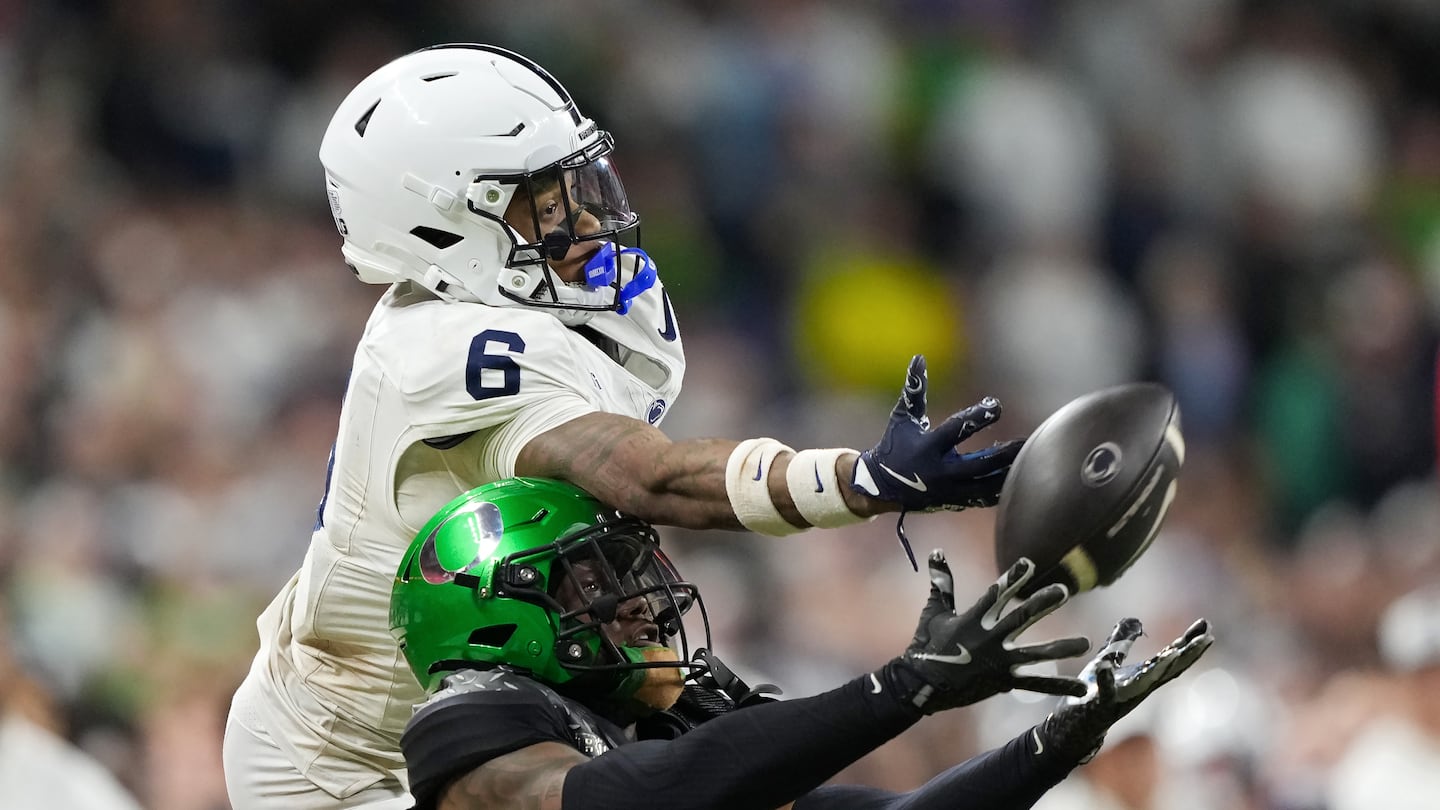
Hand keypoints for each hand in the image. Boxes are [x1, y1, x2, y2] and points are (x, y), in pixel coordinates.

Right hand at [851, 355, 1023, 512]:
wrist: (881, 487)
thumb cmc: (894, 445)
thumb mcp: (902, 418)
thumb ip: (914, 390)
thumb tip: (919, 358)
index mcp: (928, 447)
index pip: (957, 429)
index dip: (979, 416)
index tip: (997, 404)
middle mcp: (939, 471)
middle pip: (980, 465)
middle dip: (1004, 455)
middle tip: (1025, 442)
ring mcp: (948, 491)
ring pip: (986, 486)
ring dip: (1007, 474)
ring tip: (1027, 460)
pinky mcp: (953, 502)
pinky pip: (983, 499)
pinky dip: (999, 490)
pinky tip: (1017, 479)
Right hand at [883, 551, 1089, 714]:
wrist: (921, 684)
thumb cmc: (927, 645)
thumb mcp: (934, 612)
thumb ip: (942, 582)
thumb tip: (937, 551)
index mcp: (973, 619)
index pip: (996, 594)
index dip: (1013, 578)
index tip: (1029, 563)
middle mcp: (989, 639)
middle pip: (1020, 618)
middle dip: (1042, 603)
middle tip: (1063, 590)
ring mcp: (998, 662)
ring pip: (1035, 654)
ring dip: (1061, 647)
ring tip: (1086, 643)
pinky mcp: (1003, 681)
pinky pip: (1036, 684)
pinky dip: (1059, 686)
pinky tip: (1081, 689)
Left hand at [1039, 617, 1214, 761]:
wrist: (1072, 727)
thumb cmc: (1091, 694)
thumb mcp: (1107, 660)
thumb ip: (1121, 642)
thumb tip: (1136, 619)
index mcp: (1141, 677)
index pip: (1170, 657)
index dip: (1188, 642)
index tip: (1206, 625)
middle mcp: (1138, 690)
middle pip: (1168, 671)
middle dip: (1188, 656)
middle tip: (1206, 639)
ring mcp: (1120, 700)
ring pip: (1143, 684)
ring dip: (1160, 669)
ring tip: (1174, 652)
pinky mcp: (1099, 706)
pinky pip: (1102, 694)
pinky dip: (1104, 679)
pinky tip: (1104, 665)